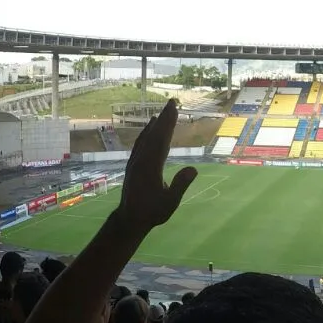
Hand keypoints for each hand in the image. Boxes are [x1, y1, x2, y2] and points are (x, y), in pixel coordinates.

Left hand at [115, 100, 197, 235]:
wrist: (129, 219)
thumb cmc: (152, 213)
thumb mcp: (170, 203)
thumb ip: (180, 185)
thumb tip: (193, 169)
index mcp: (151, 167)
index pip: (161, 140)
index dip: (168, 124)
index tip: (174, 109)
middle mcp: (141, 160)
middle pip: (154, 135)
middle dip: (164, 118)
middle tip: (171, 102)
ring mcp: (135, 162)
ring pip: (145, 138)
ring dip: (154, 124)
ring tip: (162, 113)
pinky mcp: (133, 165)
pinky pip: (140, 144)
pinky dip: (146, 134)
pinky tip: (149, 130)